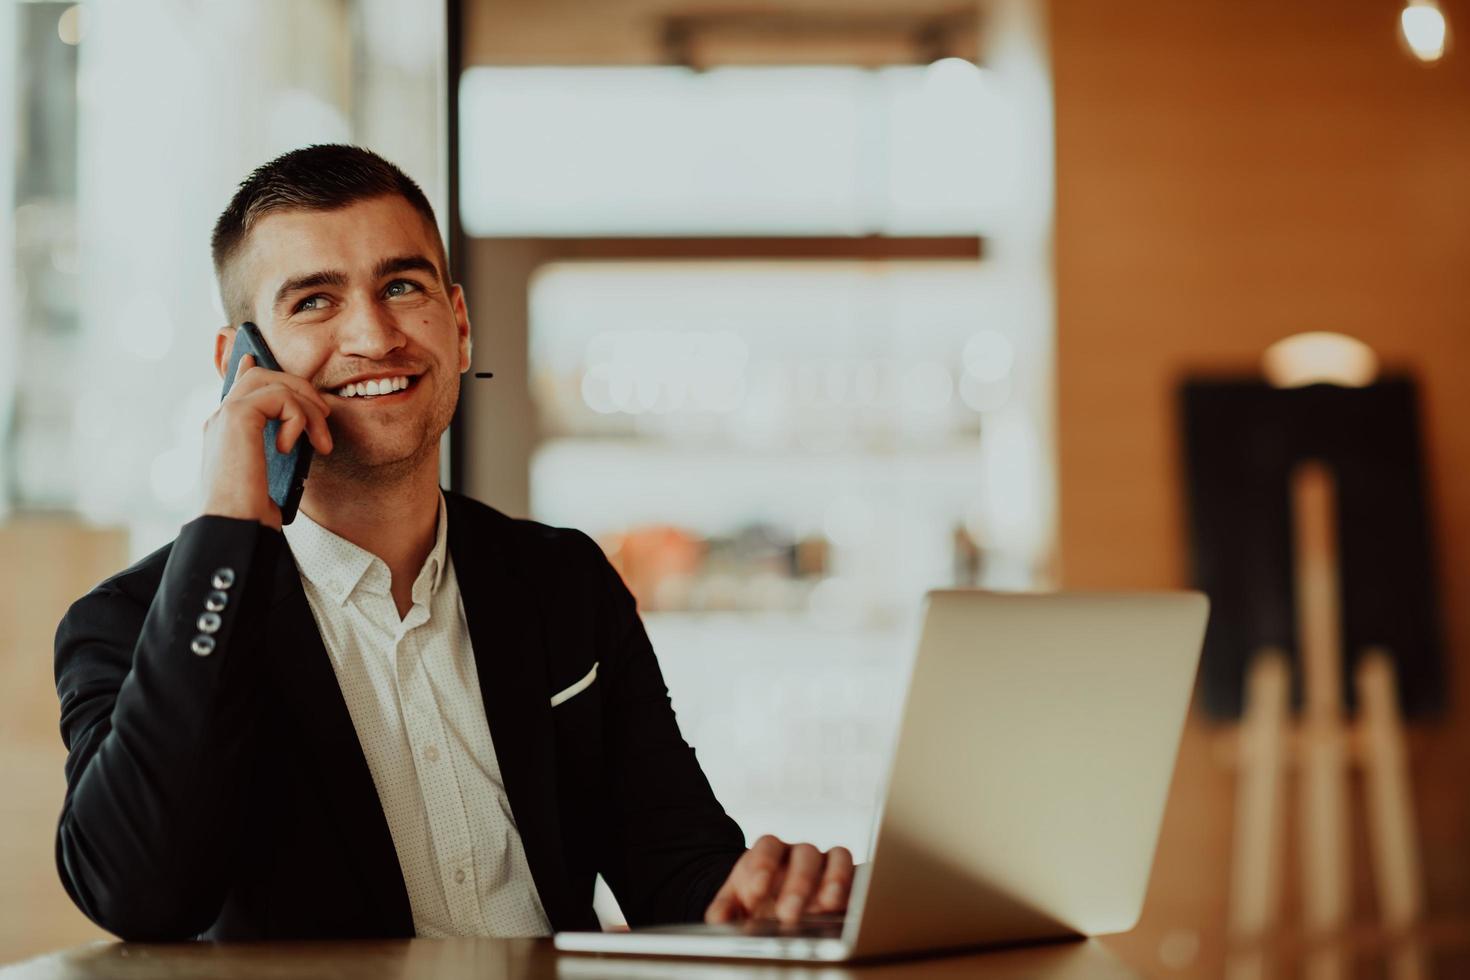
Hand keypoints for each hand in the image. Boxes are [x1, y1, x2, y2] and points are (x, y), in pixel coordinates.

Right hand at [201, 354, 332, 529]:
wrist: (232, 527)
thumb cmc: (249, 514)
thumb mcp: (268, 480)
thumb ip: (274, 456)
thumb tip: (292, 447)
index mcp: (224, 431)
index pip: (238, 386)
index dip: (251, 368)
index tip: (256, 358)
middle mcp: (220, 419)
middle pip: (261, 375)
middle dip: (300, 389)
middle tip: (323, 420)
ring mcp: (225, 415)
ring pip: (273, 380)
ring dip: (308, 406)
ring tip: (320, 441)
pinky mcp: (237, 417)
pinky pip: (280, 396)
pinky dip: (298, 417)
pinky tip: (292, 446)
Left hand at [705, 835, 854, 924]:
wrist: (774, 905)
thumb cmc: (757, 901)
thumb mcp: (736, 904)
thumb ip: (723, 909)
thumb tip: (718, 920)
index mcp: (770, 853)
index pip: (768, 846)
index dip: (763, 864)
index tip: (756, 891)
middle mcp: (800, 854)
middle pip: (804, 854)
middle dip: (798, 883)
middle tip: (788, 912)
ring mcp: (828, 865)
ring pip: (837, 857)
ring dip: (835, 879)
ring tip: (829, 904)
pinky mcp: (850, 880)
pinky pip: (860, 875)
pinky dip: (859, 887)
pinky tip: (855, 905)